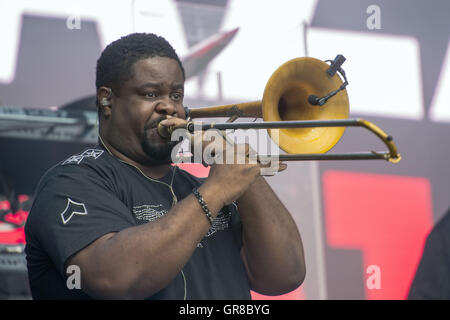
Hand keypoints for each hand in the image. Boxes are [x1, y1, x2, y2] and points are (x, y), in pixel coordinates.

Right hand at [158, 116, 286, 204]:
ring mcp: (244, 160)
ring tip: (275, 163)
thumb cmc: (211, 183)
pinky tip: (284, 166)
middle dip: (251, 157)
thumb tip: (205, 153)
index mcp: (226, 150)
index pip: (240, 147)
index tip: (246, 154)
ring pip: (257, 158)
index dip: (244, 152)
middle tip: (248, 166)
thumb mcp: (212, 166)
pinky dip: (275, 167)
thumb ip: (216, 159)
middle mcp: (236, 152)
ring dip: (264, 162)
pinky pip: (266, 166)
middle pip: (248, 150)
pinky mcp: (251, 170)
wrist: (214, 192)